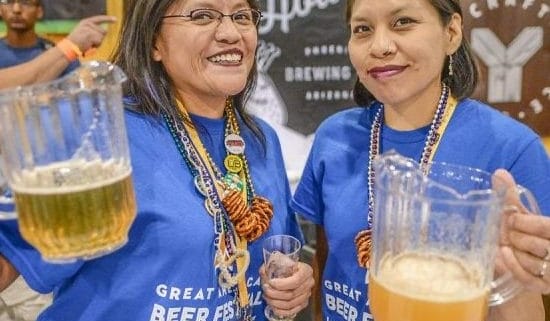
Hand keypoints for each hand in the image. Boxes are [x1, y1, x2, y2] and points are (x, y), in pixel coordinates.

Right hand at [66, 15, 116, 53]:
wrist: (69, 47)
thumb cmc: (77, 43)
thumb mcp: (84, 32)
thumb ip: (93, 30)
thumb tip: (105, 32)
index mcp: (86, 22)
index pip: (99, 18)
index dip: (108, 19)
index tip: (115, 19)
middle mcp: (88, 23)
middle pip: (103, 32)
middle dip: (100, 39)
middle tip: (90, 43)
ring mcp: (89, 29)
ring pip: (102, 38)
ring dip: (98, 43)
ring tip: (88, 44)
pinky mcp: (91, 34)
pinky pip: (99, 42)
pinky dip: (96, 46)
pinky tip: (89, 45)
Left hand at [260, 261, 313, 316]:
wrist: (291, 270)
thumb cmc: (286, 264)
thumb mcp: (279, 259)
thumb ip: (271, 264)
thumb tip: (263, 272)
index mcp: (306, 270)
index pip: (296, 281)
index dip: (282, 284)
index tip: (270, 282)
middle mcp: (309, 283)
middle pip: (292, 294)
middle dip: (275, 293)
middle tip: (265, 289)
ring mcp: (307, 295)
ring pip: (290, 304)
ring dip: (275, 302)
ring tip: (266, 296)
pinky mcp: (303, 304)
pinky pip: (291, 311)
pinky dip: (280, 310)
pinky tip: (272, 305)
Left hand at [493, 169, 549, 293]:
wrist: (536, 263)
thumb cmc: (529, 236)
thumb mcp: (526, 218)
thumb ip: (513, 198)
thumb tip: (498, 173)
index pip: (547, 227)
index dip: (525, 223)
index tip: (510, 220)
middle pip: (537, 245)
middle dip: (517, 238)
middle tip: (506, 233)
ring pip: (532, 263)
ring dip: (514, 252)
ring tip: (504, 244)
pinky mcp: (544, 287)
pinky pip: (529, 280)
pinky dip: (513, 267)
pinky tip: (502, 255)